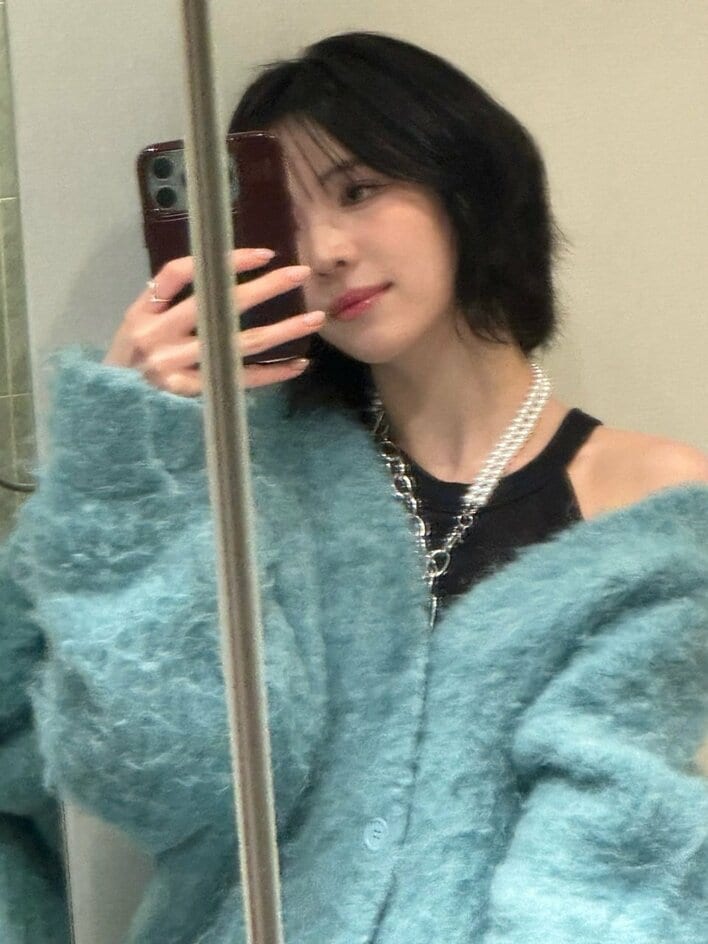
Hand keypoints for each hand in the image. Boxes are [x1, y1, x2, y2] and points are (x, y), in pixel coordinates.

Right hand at [103, 248, 324, 395]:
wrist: (106, 407)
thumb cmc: (128, 363)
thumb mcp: (135, 325)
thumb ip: (167, 302)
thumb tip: (218, 274)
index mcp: (143, 311)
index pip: (182, 274)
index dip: (223, 261)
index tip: (263, 254)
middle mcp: (158, 336)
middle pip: (218, 304)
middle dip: (264, 287)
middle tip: (300, 274)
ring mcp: (174, 367)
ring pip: (238, 344)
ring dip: (282, 330)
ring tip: (314, 319)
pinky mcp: (190, 395)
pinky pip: (239, 380)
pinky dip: (271, 372)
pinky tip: (297, 365)